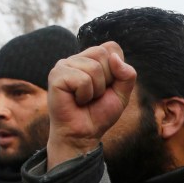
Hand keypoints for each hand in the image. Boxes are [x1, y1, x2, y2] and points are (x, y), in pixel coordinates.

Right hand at [46, 42, 136, 168]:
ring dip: (96, 90)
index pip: (112, 47)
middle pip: (103, 54)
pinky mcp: (56, 76)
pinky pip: (82, 79)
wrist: (83, 135)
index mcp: (91, 59)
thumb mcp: (122, 95)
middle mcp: (76, 58)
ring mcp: (64, 65)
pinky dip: (85, 94)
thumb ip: (127, 75)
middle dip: (106, 80)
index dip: (117, 70)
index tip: (107, 87)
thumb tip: (114, 58)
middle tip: (95, 95)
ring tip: (85, 99)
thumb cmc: (99, 114)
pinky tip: (76, 101)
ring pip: (94, 68)